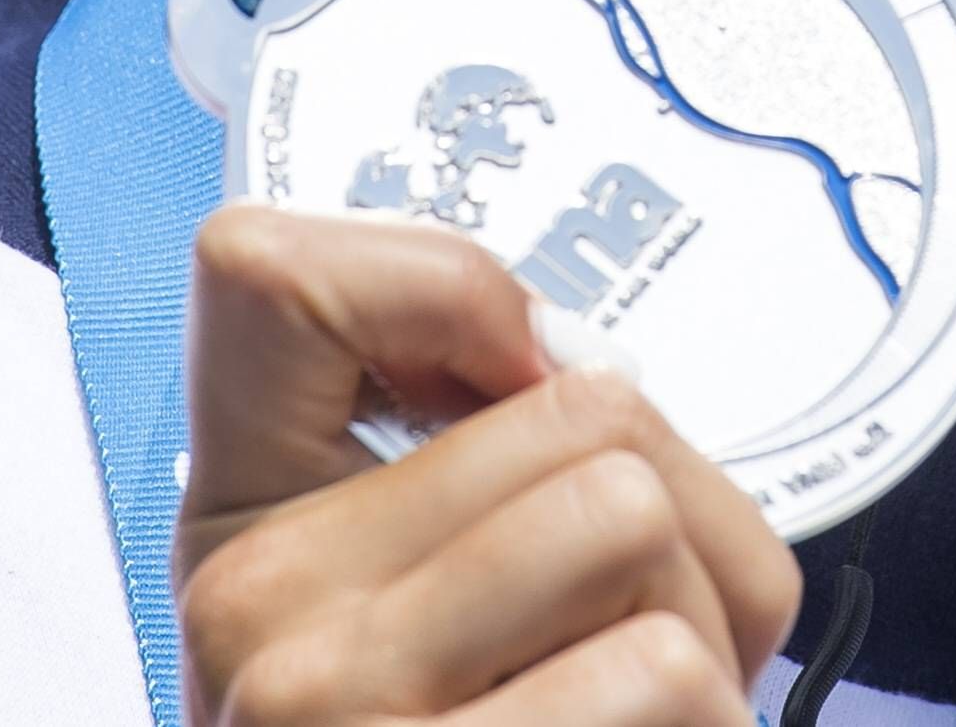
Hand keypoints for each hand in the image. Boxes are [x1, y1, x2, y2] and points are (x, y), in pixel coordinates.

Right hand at [174, 206, 802, 724]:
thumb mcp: (422, 611)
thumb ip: (485, 462)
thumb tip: (575, 362)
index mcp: (241, 532)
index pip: (260, 273)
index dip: (445, 285)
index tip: (516, 376)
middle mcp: (256, 612)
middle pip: (578, 408)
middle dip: (673, 521)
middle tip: (631, 640)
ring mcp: (331, 710)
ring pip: (633, 520)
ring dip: (712, 634)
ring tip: (647, 721)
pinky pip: (659, 672)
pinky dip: (714, 725)